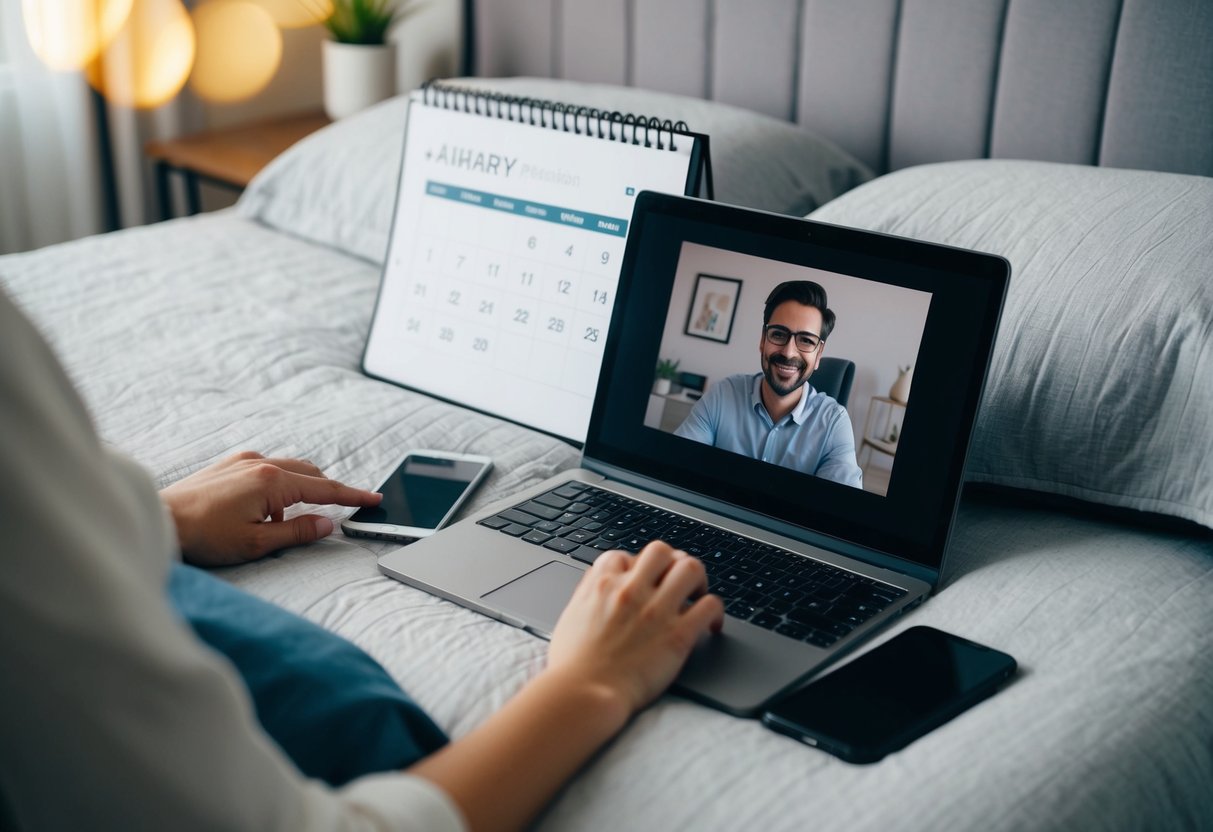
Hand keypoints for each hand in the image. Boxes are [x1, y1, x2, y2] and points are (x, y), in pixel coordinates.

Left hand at [160, 451, 380, 566]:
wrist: (160, 520)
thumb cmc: (203, 536)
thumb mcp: (256, 543)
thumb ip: (296, 532)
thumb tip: (326, 524)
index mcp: (271, 482)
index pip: (324, 489)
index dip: (352, 495)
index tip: (373, 498)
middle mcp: (261, 464)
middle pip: (311, 473)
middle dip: (330, 490)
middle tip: (345, 507)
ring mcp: (244, 460)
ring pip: (291, 468)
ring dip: (304, 487)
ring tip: (299, 514)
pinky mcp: (230, 464)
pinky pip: (269, 467)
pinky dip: (282, 483)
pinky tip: (271, 506)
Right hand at [546, 541, 723, 716]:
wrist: (581, 695)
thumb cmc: (571, 666)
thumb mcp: (569, 618)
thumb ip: (586, 595)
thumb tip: (595, 583)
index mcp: (602, 585)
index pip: (624, 555)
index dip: (635, 566)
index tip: (642, 582)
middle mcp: (631, 590)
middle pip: (661, 551)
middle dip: (671, 563)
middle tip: (675, 582)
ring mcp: (656, 610)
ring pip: (690, 568)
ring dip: (698, 579)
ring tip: (697, 595)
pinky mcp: (678, 634)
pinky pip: (710, 605)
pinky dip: (715, 612)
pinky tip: (711, 624)